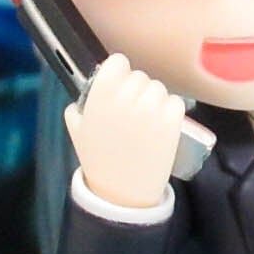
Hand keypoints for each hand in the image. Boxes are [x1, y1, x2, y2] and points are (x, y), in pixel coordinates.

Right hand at [62, 53, 185, 208]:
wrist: (122, 191)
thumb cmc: (98, 158)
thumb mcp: (77, 128)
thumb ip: (83, 102)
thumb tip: (95, 85)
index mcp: (102, 94)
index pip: (118, 62)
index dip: (119, 73)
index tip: (119, 87)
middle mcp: (127, 97)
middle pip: (140, 76)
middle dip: (137, 91)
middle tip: (132, 112)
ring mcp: (151, 109)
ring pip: (158, 88)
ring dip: (154, 100)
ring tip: (147, 121)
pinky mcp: (172, 121)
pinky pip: (175, 102)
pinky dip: (170, 110)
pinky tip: (161, 125)